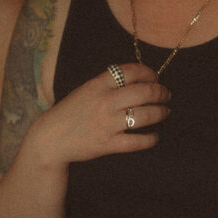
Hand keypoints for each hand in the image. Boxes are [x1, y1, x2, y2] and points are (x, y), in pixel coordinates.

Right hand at [28, 62, 169, 166]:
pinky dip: (150, 140)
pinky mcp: (107, 144)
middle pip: (143, 92)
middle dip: (160, 92)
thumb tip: (135, 81)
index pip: (131, 71)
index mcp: (98, 84)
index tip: (155, 78)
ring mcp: (107, 124)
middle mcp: (105, 102)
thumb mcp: (85, 90)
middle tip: (166, 95)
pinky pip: (136, 142)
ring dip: (160, 112)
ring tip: (165, 112)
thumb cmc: (69, 113)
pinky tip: (155, 137)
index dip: (148, 73)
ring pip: (144, 115)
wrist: (51, 139)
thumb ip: (107, 84)